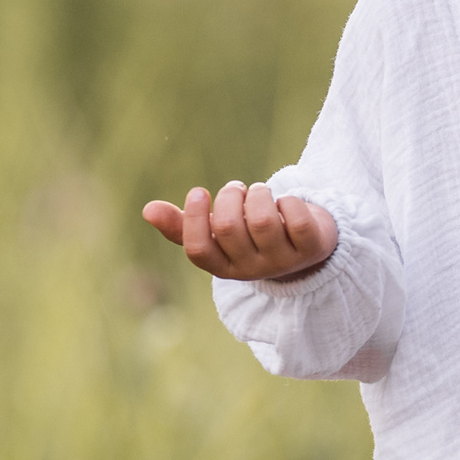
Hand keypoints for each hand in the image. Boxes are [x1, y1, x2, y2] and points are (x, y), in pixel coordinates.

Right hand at [141, 181, 339, 282]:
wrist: (306, 245)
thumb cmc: (252, 235)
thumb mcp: (219, 232)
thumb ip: (184, 224)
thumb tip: (147, 210)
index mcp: (223, 267)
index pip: (198, 250)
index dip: (194, 218)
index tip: (199, 191)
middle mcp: (252, 270)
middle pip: (229, 228)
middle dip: (230, 197)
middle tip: (237, 190)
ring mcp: (283, 261)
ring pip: (263, 221)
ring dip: (258, 194)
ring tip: (259, 192)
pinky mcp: (312, 247)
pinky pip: (296, 219)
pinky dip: (289, 200)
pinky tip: (286, 203)